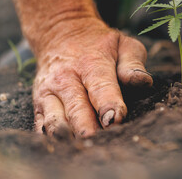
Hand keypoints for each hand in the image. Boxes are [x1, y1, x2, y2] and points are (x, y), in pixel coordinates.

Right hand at [32, 18, 152, 137]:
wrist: (60, 33)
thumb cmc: (100, 44)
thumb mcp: (123, 44)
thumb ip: (133, 64)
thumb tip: (142, 82)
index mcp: (91, 64)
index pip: (101, 87)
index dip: (108, 104)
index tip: (116, 119)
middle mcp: (66, 79)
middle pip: (76, 108)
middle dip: (87, 127)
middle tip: (100, 143)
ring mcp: (49, 93)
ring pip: (55, 120)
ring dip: (68, 136)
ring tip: (82, 148)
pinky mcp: (39, 104)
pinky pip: (41, 126)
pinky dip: (51, 139)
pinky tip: (65, 147)